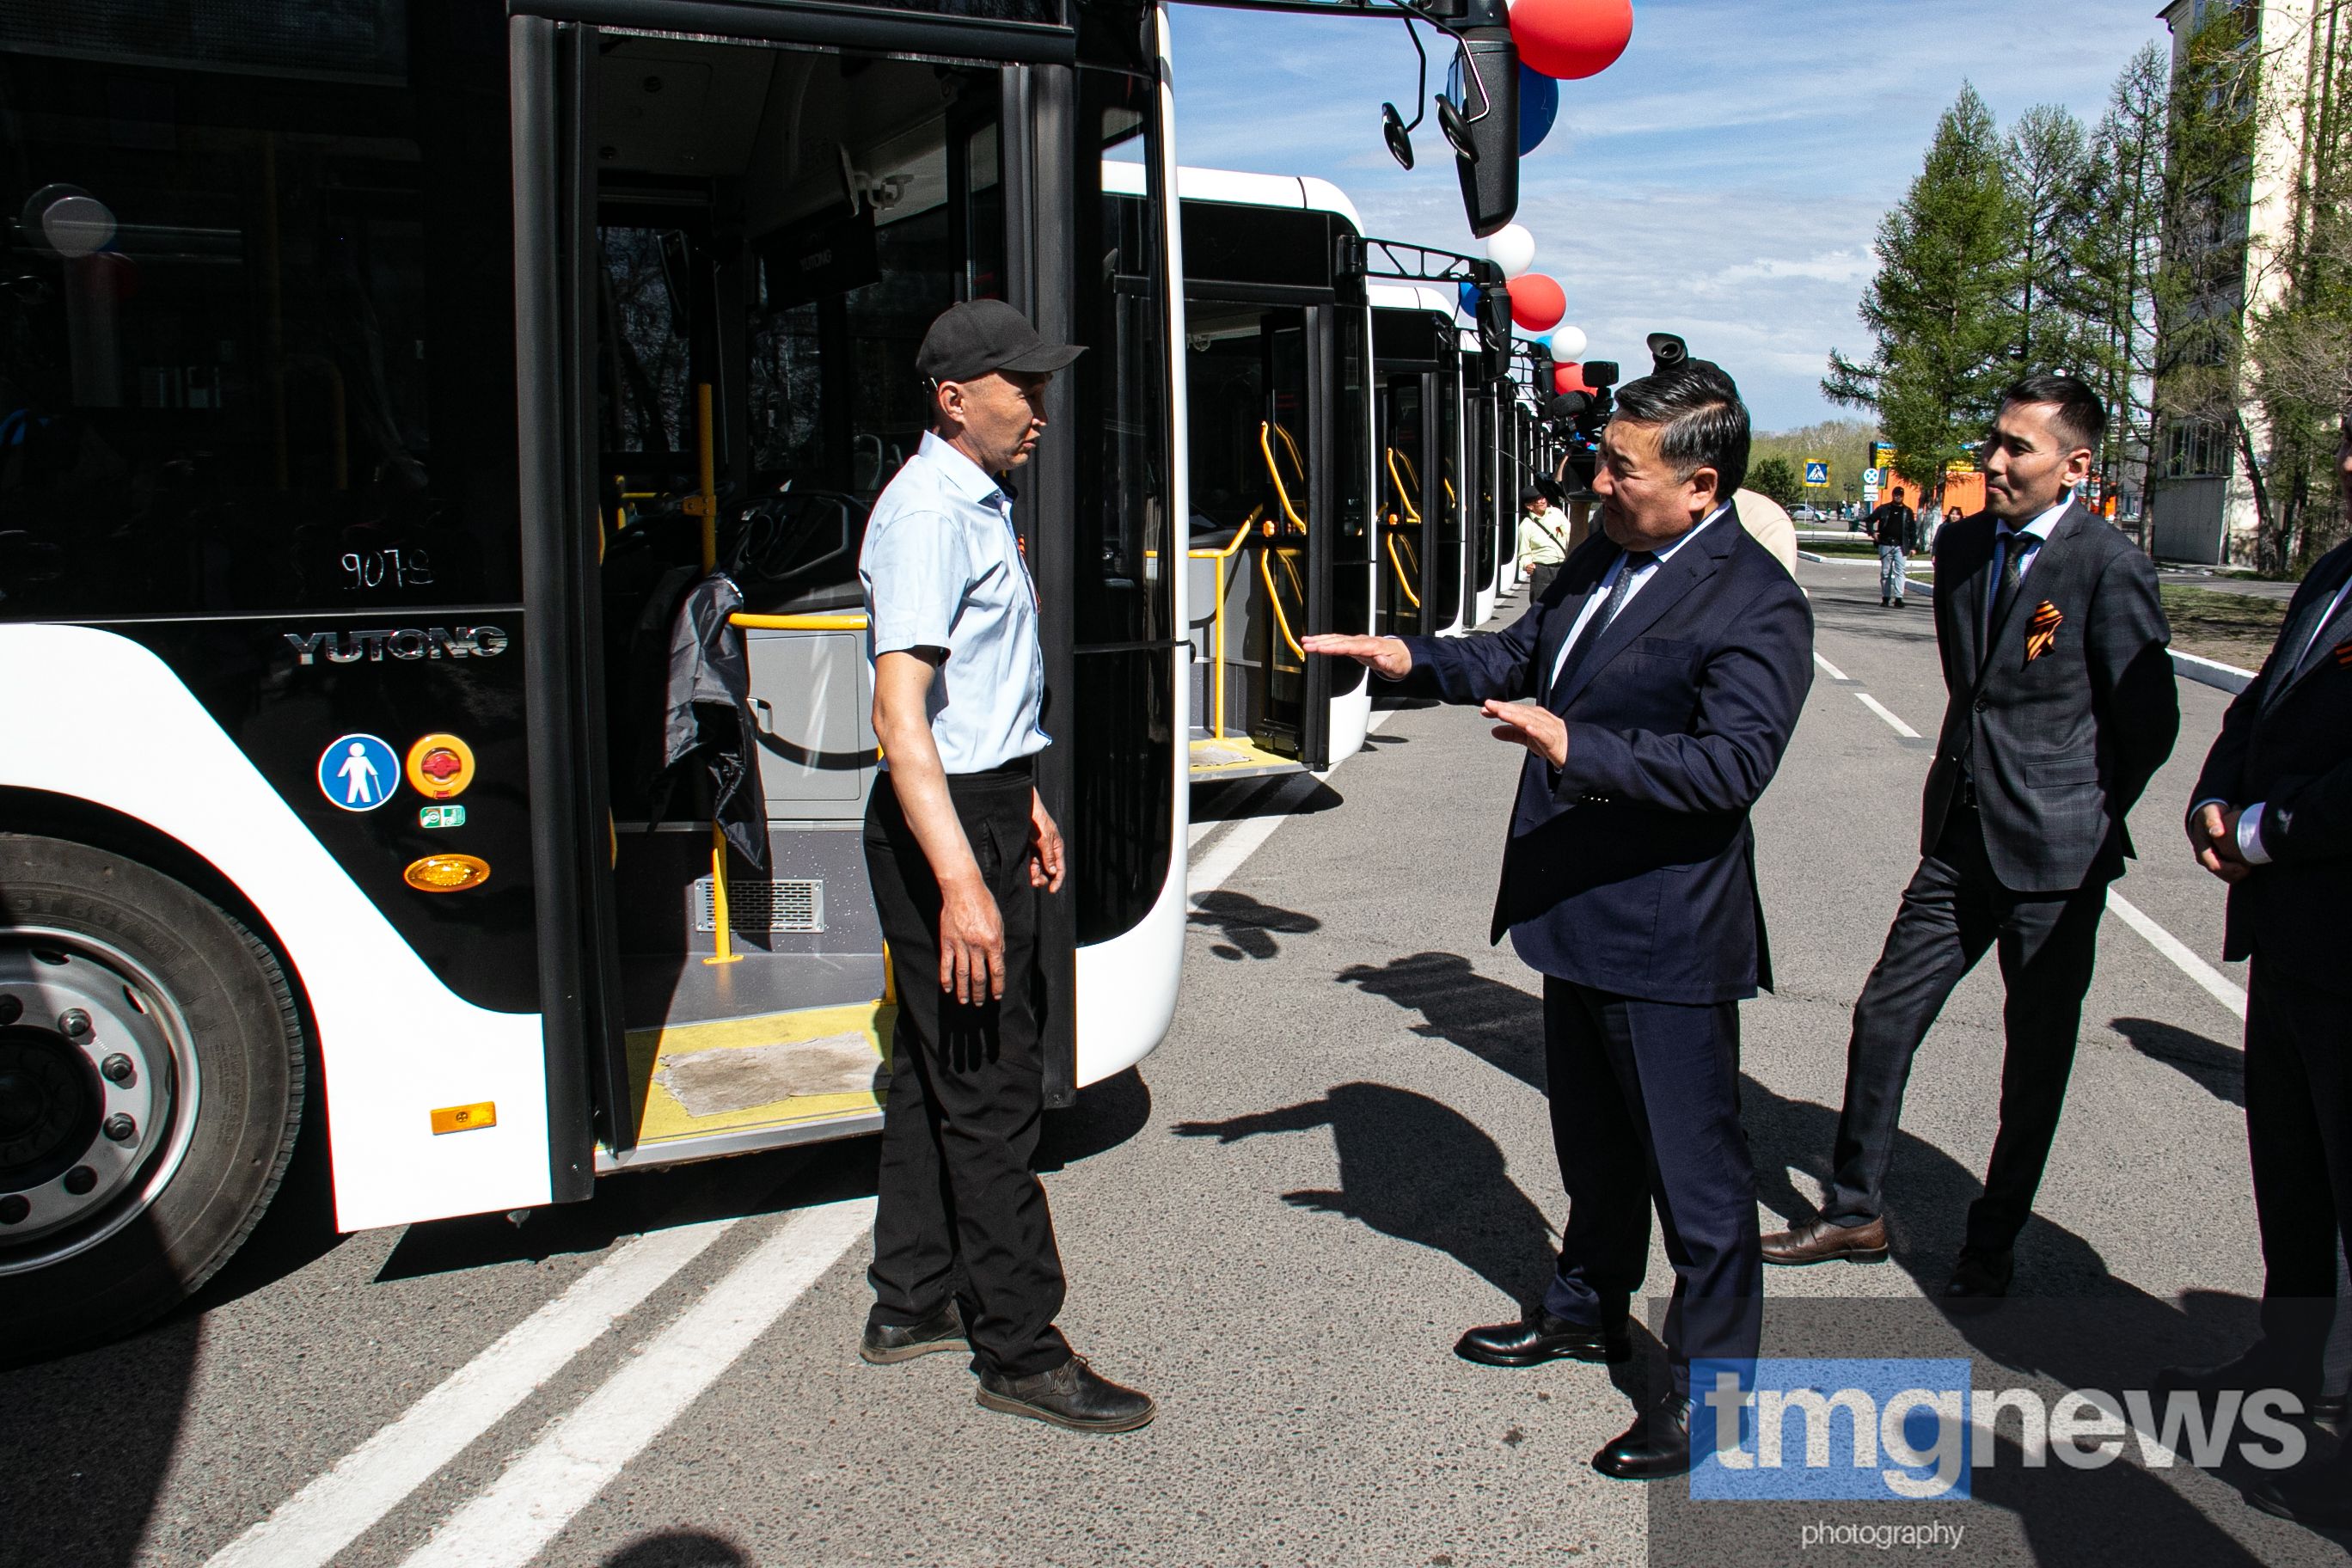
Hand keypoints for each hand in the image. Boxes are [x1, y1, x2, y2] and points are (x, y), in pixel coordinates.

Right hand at [937, 874, 1005, 1003]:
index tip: (996, 996)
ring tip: (964, 1001)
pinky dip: (946, 978)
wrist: (963, 889)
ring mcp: (960, 944)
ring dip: (964, 990)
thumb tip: (998, 960)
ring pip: (962, 973)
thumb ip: (998, 943)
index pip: (997, 970)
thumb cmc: (984, 903)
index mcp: (992, 941)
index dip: (997, 985)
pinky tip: (948, 988)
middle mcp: (977, 946)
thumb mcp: (998, 922)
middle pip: (979, 976)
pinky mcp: (947, 941)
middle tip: (979, 1003)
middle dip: (980, 992)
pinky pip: (946, 963)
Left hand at [1028, 791, 1064, 892]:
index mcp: (1057, 846)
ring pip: (1040, 868)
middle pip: (1050, 869)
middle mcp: (1049, 849)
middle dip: (1045, 879)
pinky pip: (1031, 862)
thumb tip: (1053, 872)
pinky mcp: (1029, 847)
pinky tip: (1028, 875)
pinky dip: (1030, 870)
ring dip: (1037, 876)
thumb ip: (1049, 856)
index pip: (1060, 867)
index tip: (1052, 891)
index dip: (1058, 880)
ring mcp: (1039, 849)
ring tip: (1032, 881)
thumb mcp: (1045, 839)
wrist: (1025, 808)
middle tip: (1037, 884)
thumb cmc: (1038, 820)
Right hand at [1300, 633, 1412, 679]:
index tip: (1321, 648)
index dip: (1333, 646)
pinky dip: (1326, 640)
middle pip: (1339, 640)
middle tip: (1306, 644)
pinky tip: (1315, 641)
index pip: (1348, 646)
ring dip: (1320, 639)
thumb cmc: (1399, 661)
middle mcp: (1362, 641)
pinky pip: (1338, 641)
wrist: (1403, 654)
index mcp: (1370, 646)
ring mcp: (1358, 641)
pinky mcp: (1354, 644)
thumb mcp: (1397, 666)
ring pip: (1336, 639)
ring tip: (1305, 640)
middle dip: (1321, 642)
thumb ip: (1388, 664)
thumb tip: (1380, 659)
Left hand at [1482, 699, 1567, 766]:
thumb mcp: (1528, 738)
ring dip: (1516, 716)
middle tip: (1488, 705)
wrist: (1574, 752)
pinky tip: (1528, 728)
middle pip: (1520, 712)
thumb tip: (1493, 730)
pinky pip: (1545, 735)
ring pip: (1530, 720)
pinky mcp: (1554, 741)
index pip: (1514, 710)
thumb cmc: (1551, 742)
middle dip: (1504, 708)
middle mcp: (1541, 719)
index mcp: (1534, 716)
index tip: (1484, 708)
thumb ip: (1512, 733)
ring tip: (1502, 713)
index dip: (1500, 708)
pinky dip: (1536, 730)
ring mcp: (1548, 729)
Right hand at [2189, 801, 2251, 882]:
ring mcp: (2213, 859)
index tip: (2244, 867)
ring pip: (2226, 875)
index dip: (2229, 869)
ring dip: (2239, 874)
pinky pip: (2230, 871)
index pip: (2214, 866)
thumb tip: (2217, 833)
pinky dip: (2240, 870)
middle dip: (2236, 874)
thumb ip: (2213, 821)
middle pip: (2221, 873)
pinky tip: (2251, 864)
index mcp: (2201, 850)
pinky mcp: (2221, 859)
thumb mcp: (2210, 813)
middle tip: (2251, 868)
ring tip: (2252, 867)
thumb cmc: (2211, 813)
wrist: (2209, 813)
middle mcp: (2206, 858)